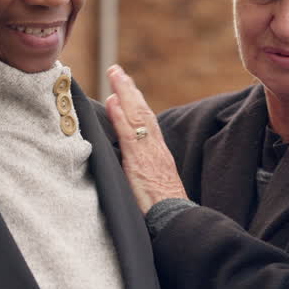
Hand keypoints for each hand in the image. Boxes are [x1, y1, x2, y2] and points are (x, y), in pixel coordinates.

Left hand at [105, 64, 188, 213]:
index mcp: (159, 152)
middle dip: (129, 89)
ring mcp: (148, 151)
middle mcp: (155, 146)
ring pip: (137, 115)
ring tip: (114, 74)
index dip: (136, 103)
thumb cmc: (166, 208)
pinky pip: (129, 133)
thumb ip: (146, 170)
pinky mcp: (139, 160)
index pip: (147, 121)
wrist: (176, 218)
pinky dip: (120, 115)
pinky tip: (112, 101)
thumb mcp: (157, 184)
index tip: (126, 88)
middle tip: (118, 71)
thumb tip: (134, 165)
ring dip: (124, 92)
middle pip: (143, 111)